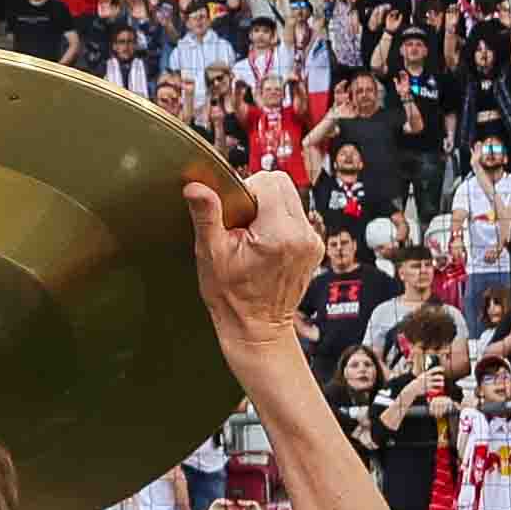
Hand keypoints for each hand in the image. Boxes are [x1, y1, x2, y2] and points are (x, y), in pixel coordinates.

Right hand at [185, 167, 315, 350]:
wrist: (257, 330)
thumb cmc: (231, 297)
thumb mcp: (211, 254)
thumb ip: (206, 215)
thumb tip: (195, 186)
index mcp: (280, 232)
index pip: (269, 180)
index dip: (246, 190)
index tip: (234, 215)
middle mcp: (303, 234)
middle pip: (283, 184)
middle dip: (258, 196)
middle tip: (241, 224)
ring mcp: (313, 242)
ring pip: (290, 199)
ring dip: (269, 209)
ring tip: (252, 238)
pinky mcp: (315, 248)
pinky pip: (296, 218)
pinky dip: (279, 223)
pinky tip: (265, 246)